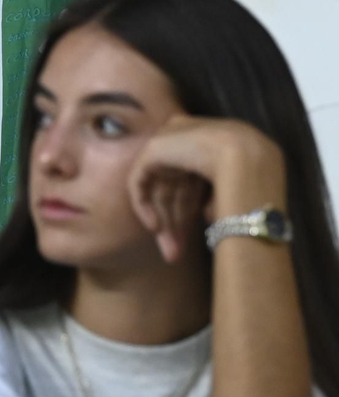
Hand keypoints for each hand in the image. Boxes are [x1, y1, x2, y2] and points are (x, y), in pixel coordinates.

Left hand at [129, 115, 286, 262]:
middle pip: (178, 187)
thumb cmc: (256, 181)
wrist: (248, 157)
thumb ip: (221, 198)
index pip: (196, 182)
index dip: (193, 213)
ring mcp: (174, 141)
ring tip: (171, 254)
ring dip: (165, 222)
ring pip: (162, 187)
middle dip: (178, 223)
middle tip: (176, 255)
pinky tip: (155, 229)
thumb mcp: (239, 192)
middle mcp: (193, 141)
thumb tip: (209, 214)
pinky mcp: (155, 147)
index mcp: (216, 146)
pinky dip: (144, 205)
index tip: (197, 242)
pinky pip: (141, 179)